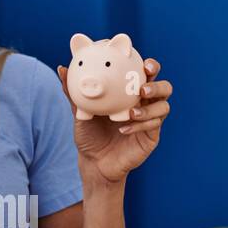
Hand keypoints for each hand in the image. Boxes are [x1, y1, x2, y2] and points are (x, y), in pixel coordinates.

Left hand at [56, 56, 172, 187]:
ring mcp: (150, 120)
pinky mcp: (151, 137)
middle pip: (165, 88)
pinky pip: (153, 126)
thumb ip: (73, 92)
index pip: (147, 74)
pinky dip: (140, 125)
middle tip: (143, 88)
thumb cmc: (89, 135)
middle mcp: (144, 103)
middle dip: (157, 85)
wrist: (94, 162)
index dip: (151, 67)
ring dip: (149, 108)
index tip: (144, 65)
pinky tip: (124, 128)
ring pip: (164, 107)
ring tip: (132, 112)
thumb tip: (62, 69)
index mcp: (131, 93)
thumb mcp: (79, 112)